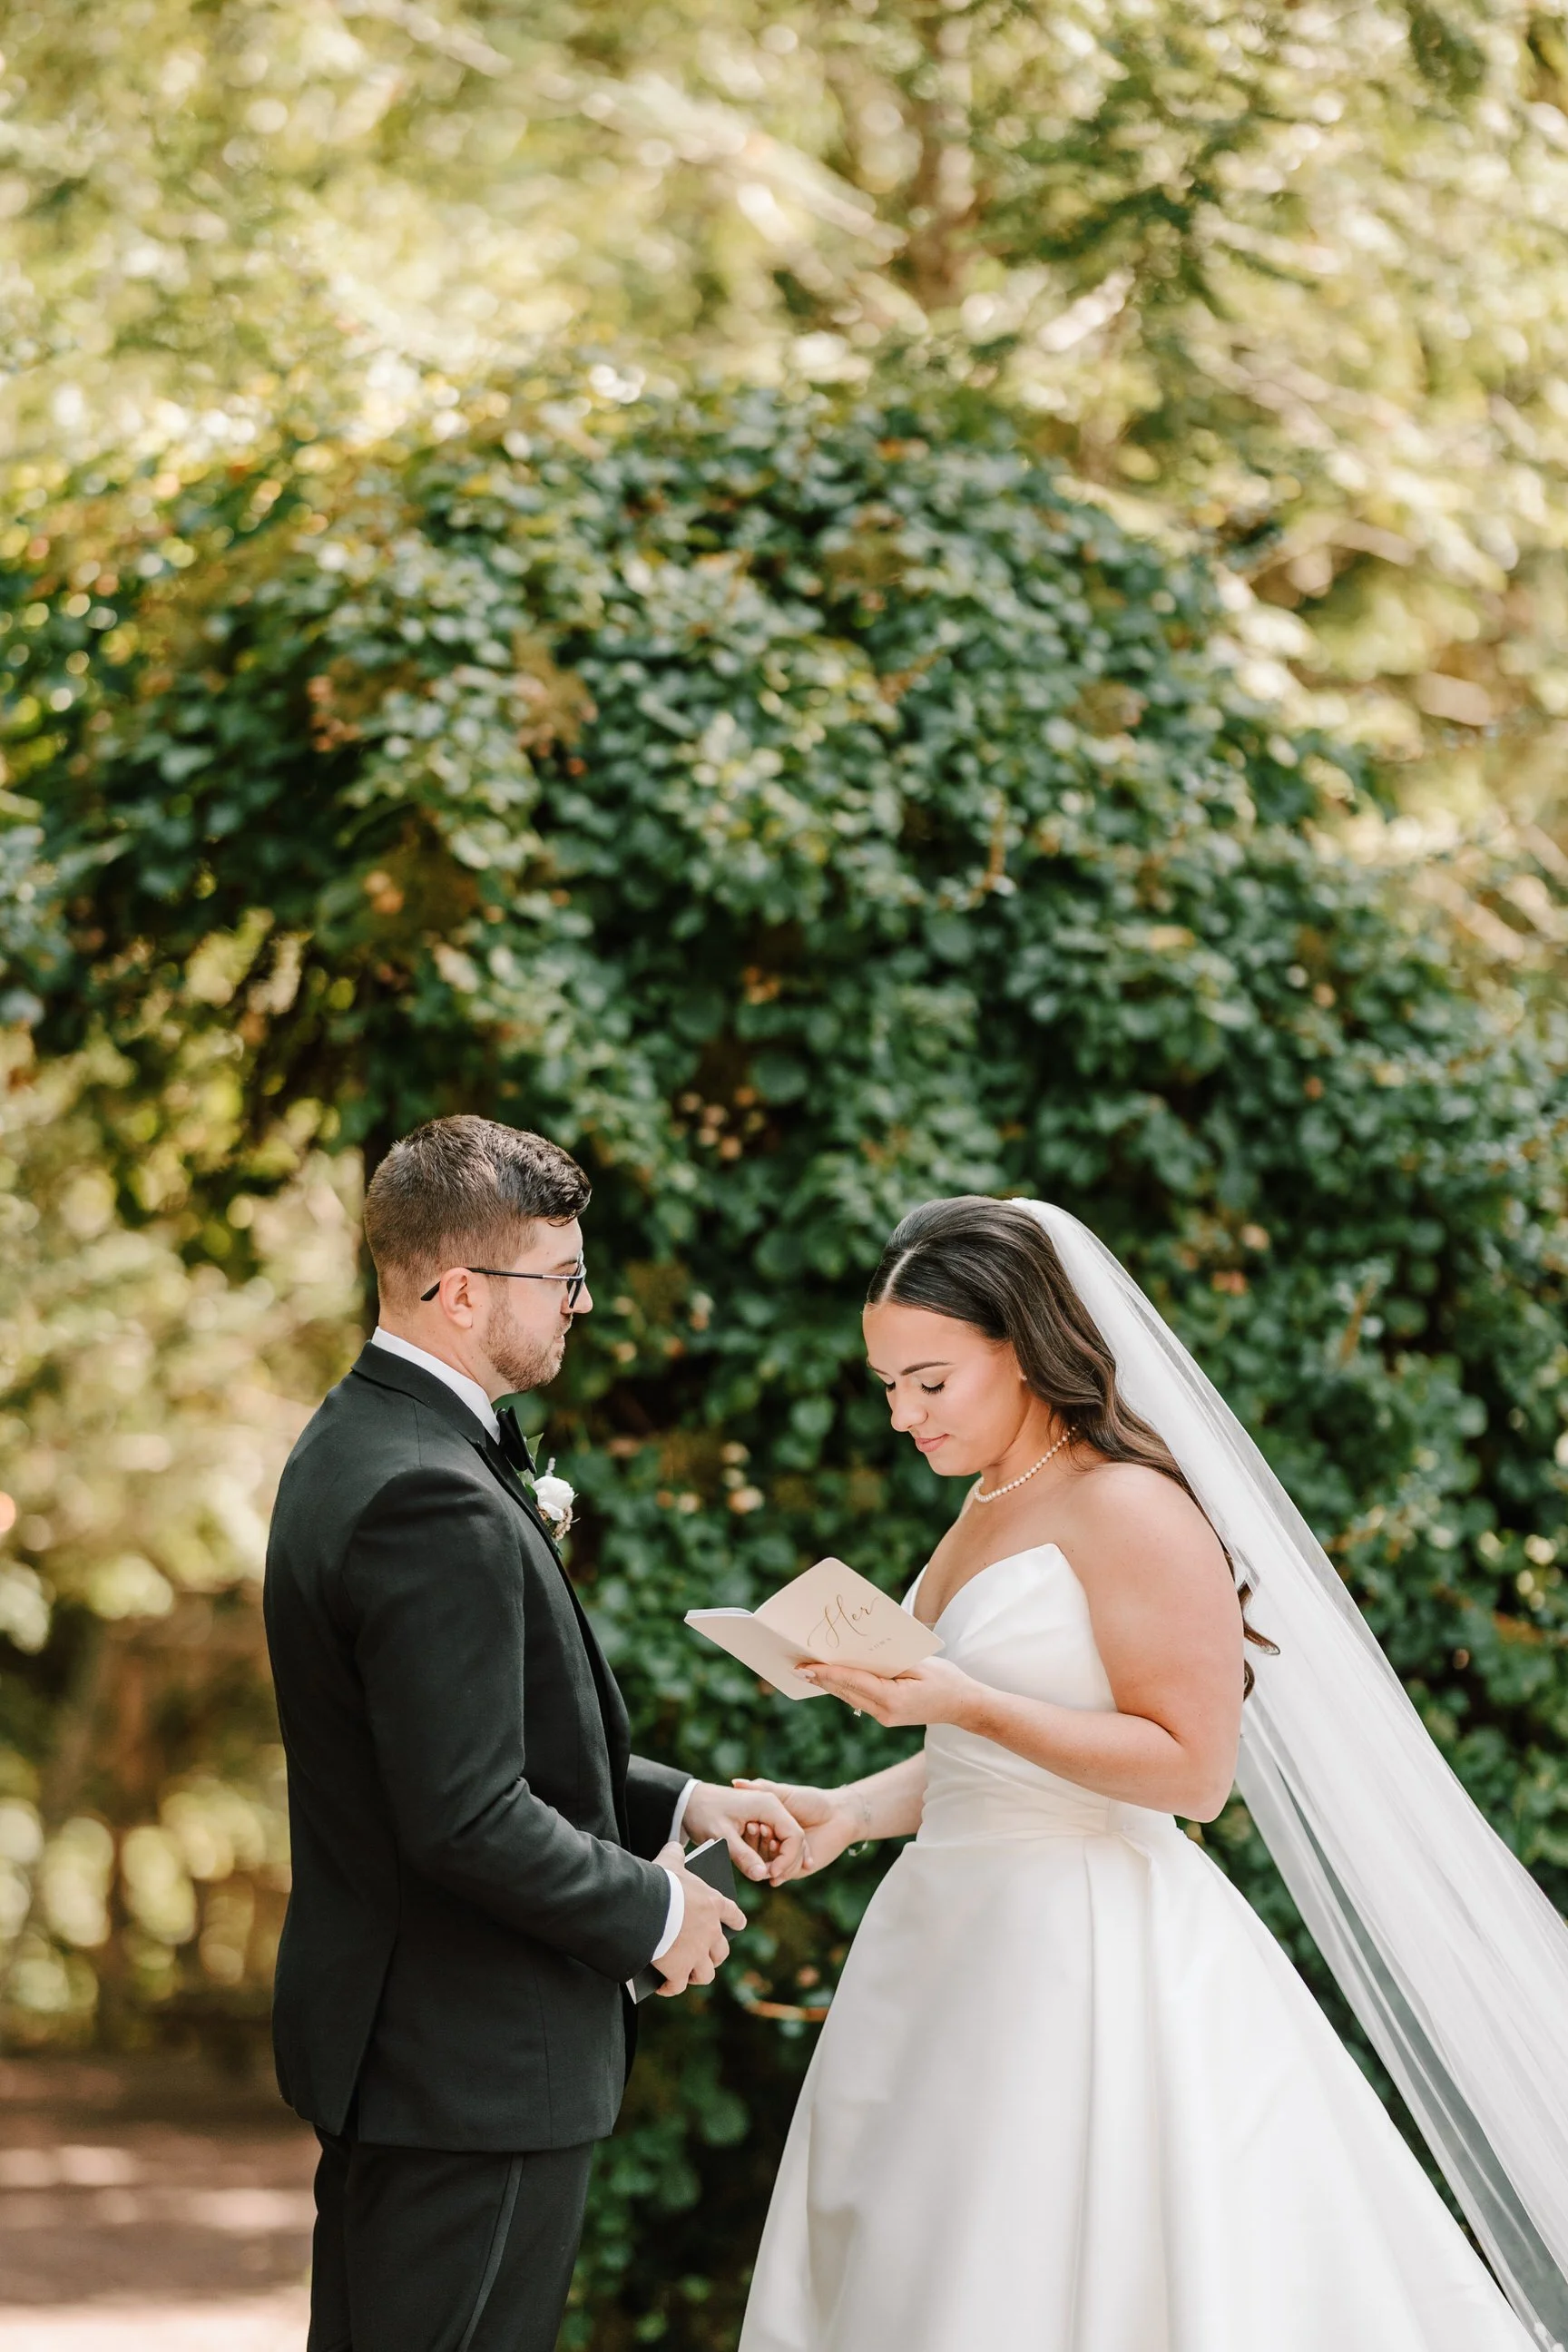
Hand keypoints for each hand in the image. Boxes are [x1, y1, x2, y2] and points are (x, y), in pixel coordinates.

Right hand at [649, 1841, 745, 1997]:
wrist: (647, 1906)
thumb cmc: (659, 1881)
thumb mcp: (671, 1862)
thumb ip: (676, 1854)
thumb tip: (676, 1845)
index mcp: (712, 1904)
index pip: (733, 1914)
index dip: (735, 1921)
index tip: (737, 1926)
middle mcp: (711, 1932)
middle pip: (721, 1951)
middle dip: (714, 1956)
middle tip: (705, 1958)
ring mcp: (697, 1954)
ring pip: (706, 1974)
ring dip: (697, 1975)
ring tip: (687, 1976)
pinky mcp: (680, 1970)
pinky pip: (678, 1985)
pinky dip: (671, 1988)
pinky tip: (663, 1987)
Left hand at [681, 1780, 807, 1886]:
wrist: (689, 1801)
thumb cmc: (704, 1813)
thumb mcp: (722, 1836)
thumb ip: (743, 1855)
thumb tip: (762, 1875)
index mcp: (769, 1805)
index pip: (795, 1835)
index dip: (787, 1859)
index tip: (771, 1875)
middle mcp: (773, 1806)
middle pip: (795, 1839)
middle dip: (786, 1861)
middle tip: (769, 1879)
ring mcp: (768, 1813)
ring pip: (787, 1841)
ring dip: (780, 1859)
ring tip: (764, 1873)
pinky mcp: (761, 1821)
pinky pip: (775, 1840)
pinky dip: (773, 1854)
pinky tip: (764, 1868)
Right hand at [731, 1779, 861, 1879]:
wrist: (838, 1816)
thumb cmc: (811, 1801)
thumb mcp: (783, 1793)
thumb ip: (761, 1788)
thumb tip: (736, 1782)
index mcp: (765, 1826)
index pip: (749, 1834)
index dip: (749, 1831)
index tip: (752, 1824)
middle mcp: (771, 1843)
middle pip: (754, 1851)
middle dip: (756, 1845)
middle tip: (762, 1832)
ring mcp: (781, 1858)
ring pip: (766, 1866)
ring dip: (767, 1859)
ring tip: (775, 1844)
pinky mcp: (793, 1870)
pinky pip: (781, 1876)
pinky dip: (778, 1874)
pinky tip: (776, 1870)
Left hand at [798, 1655, 978, 1729]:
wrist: (965, 1707)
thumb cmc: (947, 1679)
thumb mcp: (920, 1663)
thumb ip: (889, 1659)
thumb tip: (859, 1652)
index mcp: (893, 1699)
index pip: (852, 1682)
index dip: (827, 1673)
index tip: (805, 1667)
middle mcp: (885, 1713)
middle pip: (845, 1692)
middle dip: (820, 1678)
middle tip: (795, 1665)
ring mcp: (885, 1718)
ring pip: (849, 1698)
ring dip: (829, 1684)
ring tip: (806, 1671)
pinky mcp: (886, 1717)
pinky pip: (859, 1700)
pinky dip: (844, 1687)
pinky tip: (831, 1678)